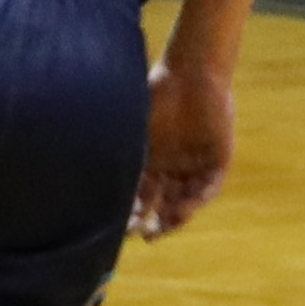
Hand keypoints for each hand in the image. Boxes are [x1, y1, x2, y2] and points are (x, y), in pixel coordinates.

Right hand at [133, 60, 233, 235]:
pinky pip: (209, 186)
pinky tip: (187, 207)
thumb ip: (120, 150)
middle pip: (162, 205)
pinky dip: (198, 198)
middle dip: (152, 222)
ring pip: (186, 200)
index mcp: (151, 162)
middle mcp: (172, 168)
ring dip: (175, 216)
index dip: (132, 214)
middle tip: (142, 234)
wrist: (191, 71)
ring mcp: (195, 165)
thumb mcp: (134, 127)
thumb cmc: (157, 94)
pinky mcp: (217, 158)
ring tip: (163, 226)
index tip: (122, 228)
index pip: (140, 197)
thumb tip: (86, 177)